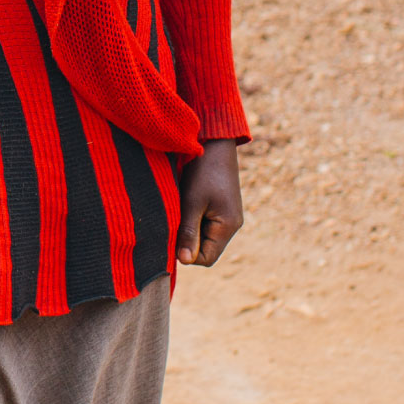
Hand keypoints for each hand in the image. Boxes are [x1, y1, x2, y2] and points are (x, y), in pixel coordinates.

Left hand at [176, 138, 242, 266]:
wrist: (216, 142)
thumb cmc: (203, 170)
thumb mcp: (192, 201)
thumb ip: (188, 231)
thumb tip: (183, 260)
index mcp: (228, 226)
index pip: (206, 258)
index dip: (187, 253)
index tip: (171, 234)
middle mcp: (231, 225)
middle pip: (205, 248)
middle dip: (186, 239)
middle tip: (173, 219)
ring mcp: (227, 216)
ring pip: (203, 235)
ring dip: (188, 227)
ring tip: (180, 207)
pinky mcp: (221, 207)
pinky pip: (205, 223)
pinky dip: (193, 218)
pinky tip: (185, 202)